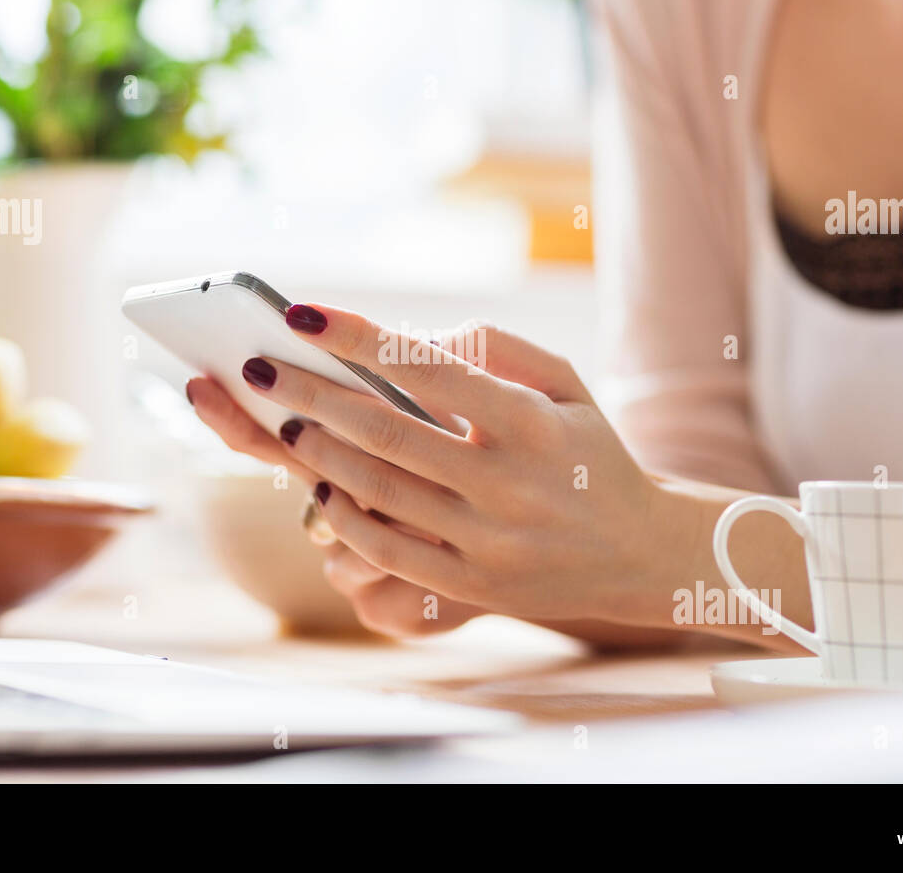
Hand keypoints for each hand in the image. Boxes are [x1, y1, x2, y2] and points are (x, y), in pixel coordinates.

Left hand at [235, 304, 661, 625]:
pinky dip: (347, 520)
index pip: (427, 368)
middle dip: (312, 394)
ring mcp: (490, 542)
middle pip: (386, 432)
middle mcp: (509, 484)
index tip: (303, 314)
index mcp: (531, 422)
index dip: (358, 339)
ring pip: (379, 492)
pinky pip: (390, 555)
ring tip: (284, 421)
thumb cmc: (590, 453)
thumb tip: (414, 338)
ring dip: (318, 454)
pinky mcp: (475, 588)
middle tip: (261, 367)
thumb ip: (496, 348)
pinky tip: (320, 490)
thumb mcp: (566, 384)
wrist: (640, 553)